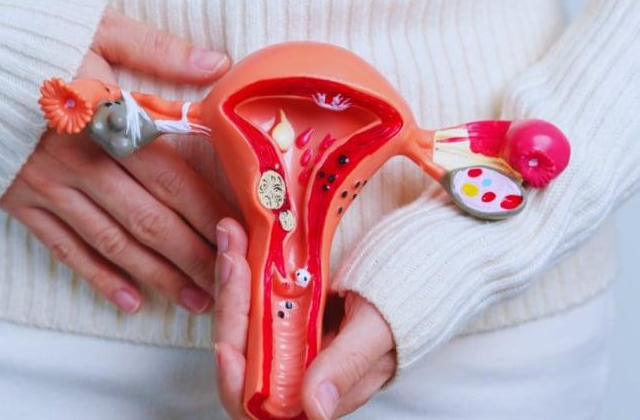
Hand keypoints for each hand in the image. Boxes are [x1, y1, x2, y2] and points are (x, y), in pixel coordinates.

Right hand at [0, 8, 231, 313]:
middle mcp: (79, 162)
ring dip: (158, 275)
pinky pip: (64, 248)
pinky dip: (98, 277)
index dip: (207, 208)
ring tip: (195, 301)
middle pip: (149, 218)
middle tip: (230, 282)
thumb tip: (219, 66)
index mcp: (105, 119)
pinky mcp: (16, 200)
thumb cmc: (21, 28)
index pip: (170, 175)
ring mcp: (45, 186)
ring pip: (113, 242)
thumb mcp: (96, 22)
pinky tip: (129, 300)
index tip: (238, 233)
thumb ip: (160, 50)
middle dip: (193, 254)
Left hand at [213, 218, 395, 418]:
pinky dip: (244, 269)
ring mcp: (283, 337)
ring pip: (240, 320)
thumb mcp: (376, 333)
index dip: (235, 380)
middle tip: (231, 258)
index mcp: (310, 393)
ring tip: (232, 237)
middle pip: (240, 354)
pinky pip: (250, 297)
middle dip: (230, 308)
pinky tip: (239, 239)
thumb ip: (346, 366)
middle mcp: (289, 370)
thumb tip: (315, 408)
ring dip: (231, 281)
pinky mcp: (281, 309)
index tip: (226, 348)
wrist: (413, 277)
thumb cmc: (400, 311)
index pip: (256, 400)